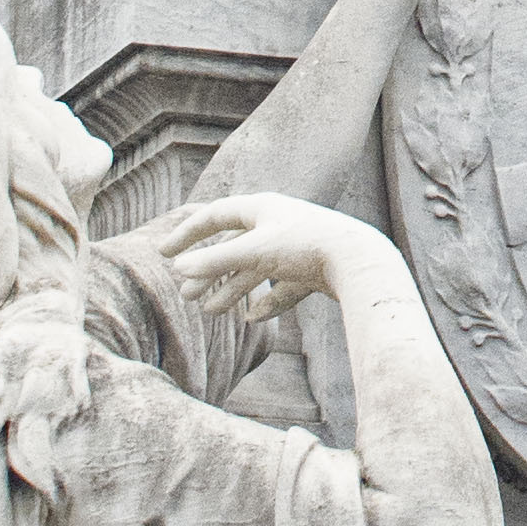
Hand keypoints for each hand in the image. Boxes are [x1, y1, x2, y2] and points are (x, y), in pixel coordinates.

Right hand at [158, 188, 347, 331]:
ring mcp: (296, 247)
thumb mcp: (255, 251)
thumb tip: (179, 269)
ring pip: (256, 270)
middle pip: (234, 247)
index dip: (187, 234)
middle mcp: (278, 224)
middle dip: (209, 272)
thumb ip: (216, 261)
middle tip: (187, 297)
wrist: (361, 260)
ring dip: (233, 290)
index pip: (214, 216)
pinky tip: (254, 318)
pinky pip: (284, 287)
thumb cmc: (307, 246)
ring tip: (213, 312)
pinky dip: (267, 302)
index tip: (164, 253)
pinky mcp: (313, 270)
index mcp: (262, 207)